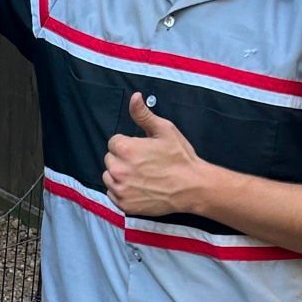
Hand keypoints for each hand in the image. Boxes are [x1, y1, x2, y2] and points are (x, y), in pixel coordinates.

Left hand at [103, 94, 210, 216]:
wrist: (192, 187)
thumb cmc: (180, 158)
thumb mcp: (164, 130)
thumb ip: (143, 114)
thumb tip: (134, 97)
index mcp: (125, 149)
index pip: (114, 142)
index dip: (128, 144)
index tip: (142, 150)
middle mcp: (118, 170)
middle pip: (110, 159)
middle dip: (122, 159)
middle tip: (143, 163)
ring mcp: (120, 189)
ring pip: (109, 177)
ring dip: (120, 175)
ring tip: (140, 175)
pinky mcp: (124, 205)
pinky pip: (113, 194)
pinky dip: (122, 191)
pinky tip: (138, 188)